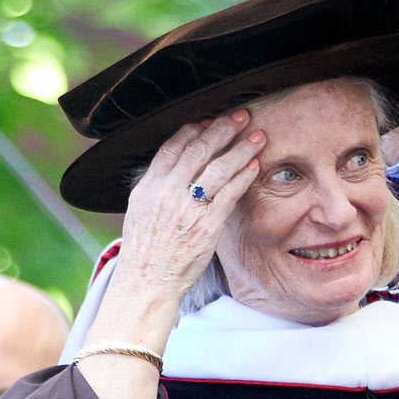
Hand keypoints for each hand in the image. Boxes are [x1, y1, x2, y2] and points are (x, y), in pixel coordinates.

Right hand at [103, 112, 265, 328]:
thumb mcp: (141, 211)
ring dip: (241, 148)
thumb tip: (175, 168)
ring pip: (219, 167)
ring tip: (257, 135)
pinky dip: (244, 175)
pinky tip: (256, 164)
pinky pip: (230, 193)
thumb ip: (157, 187)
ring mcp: (187, 208)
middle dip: (222, 129)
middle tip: (241, 116)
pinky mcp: (207, 224)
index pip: (172, 148)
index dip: (193, 130)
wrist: (147, 281)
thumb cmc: (147, 250)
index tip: (209, 120)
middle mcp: (166, 192)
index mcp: (148, 187)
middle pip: (199, 150)